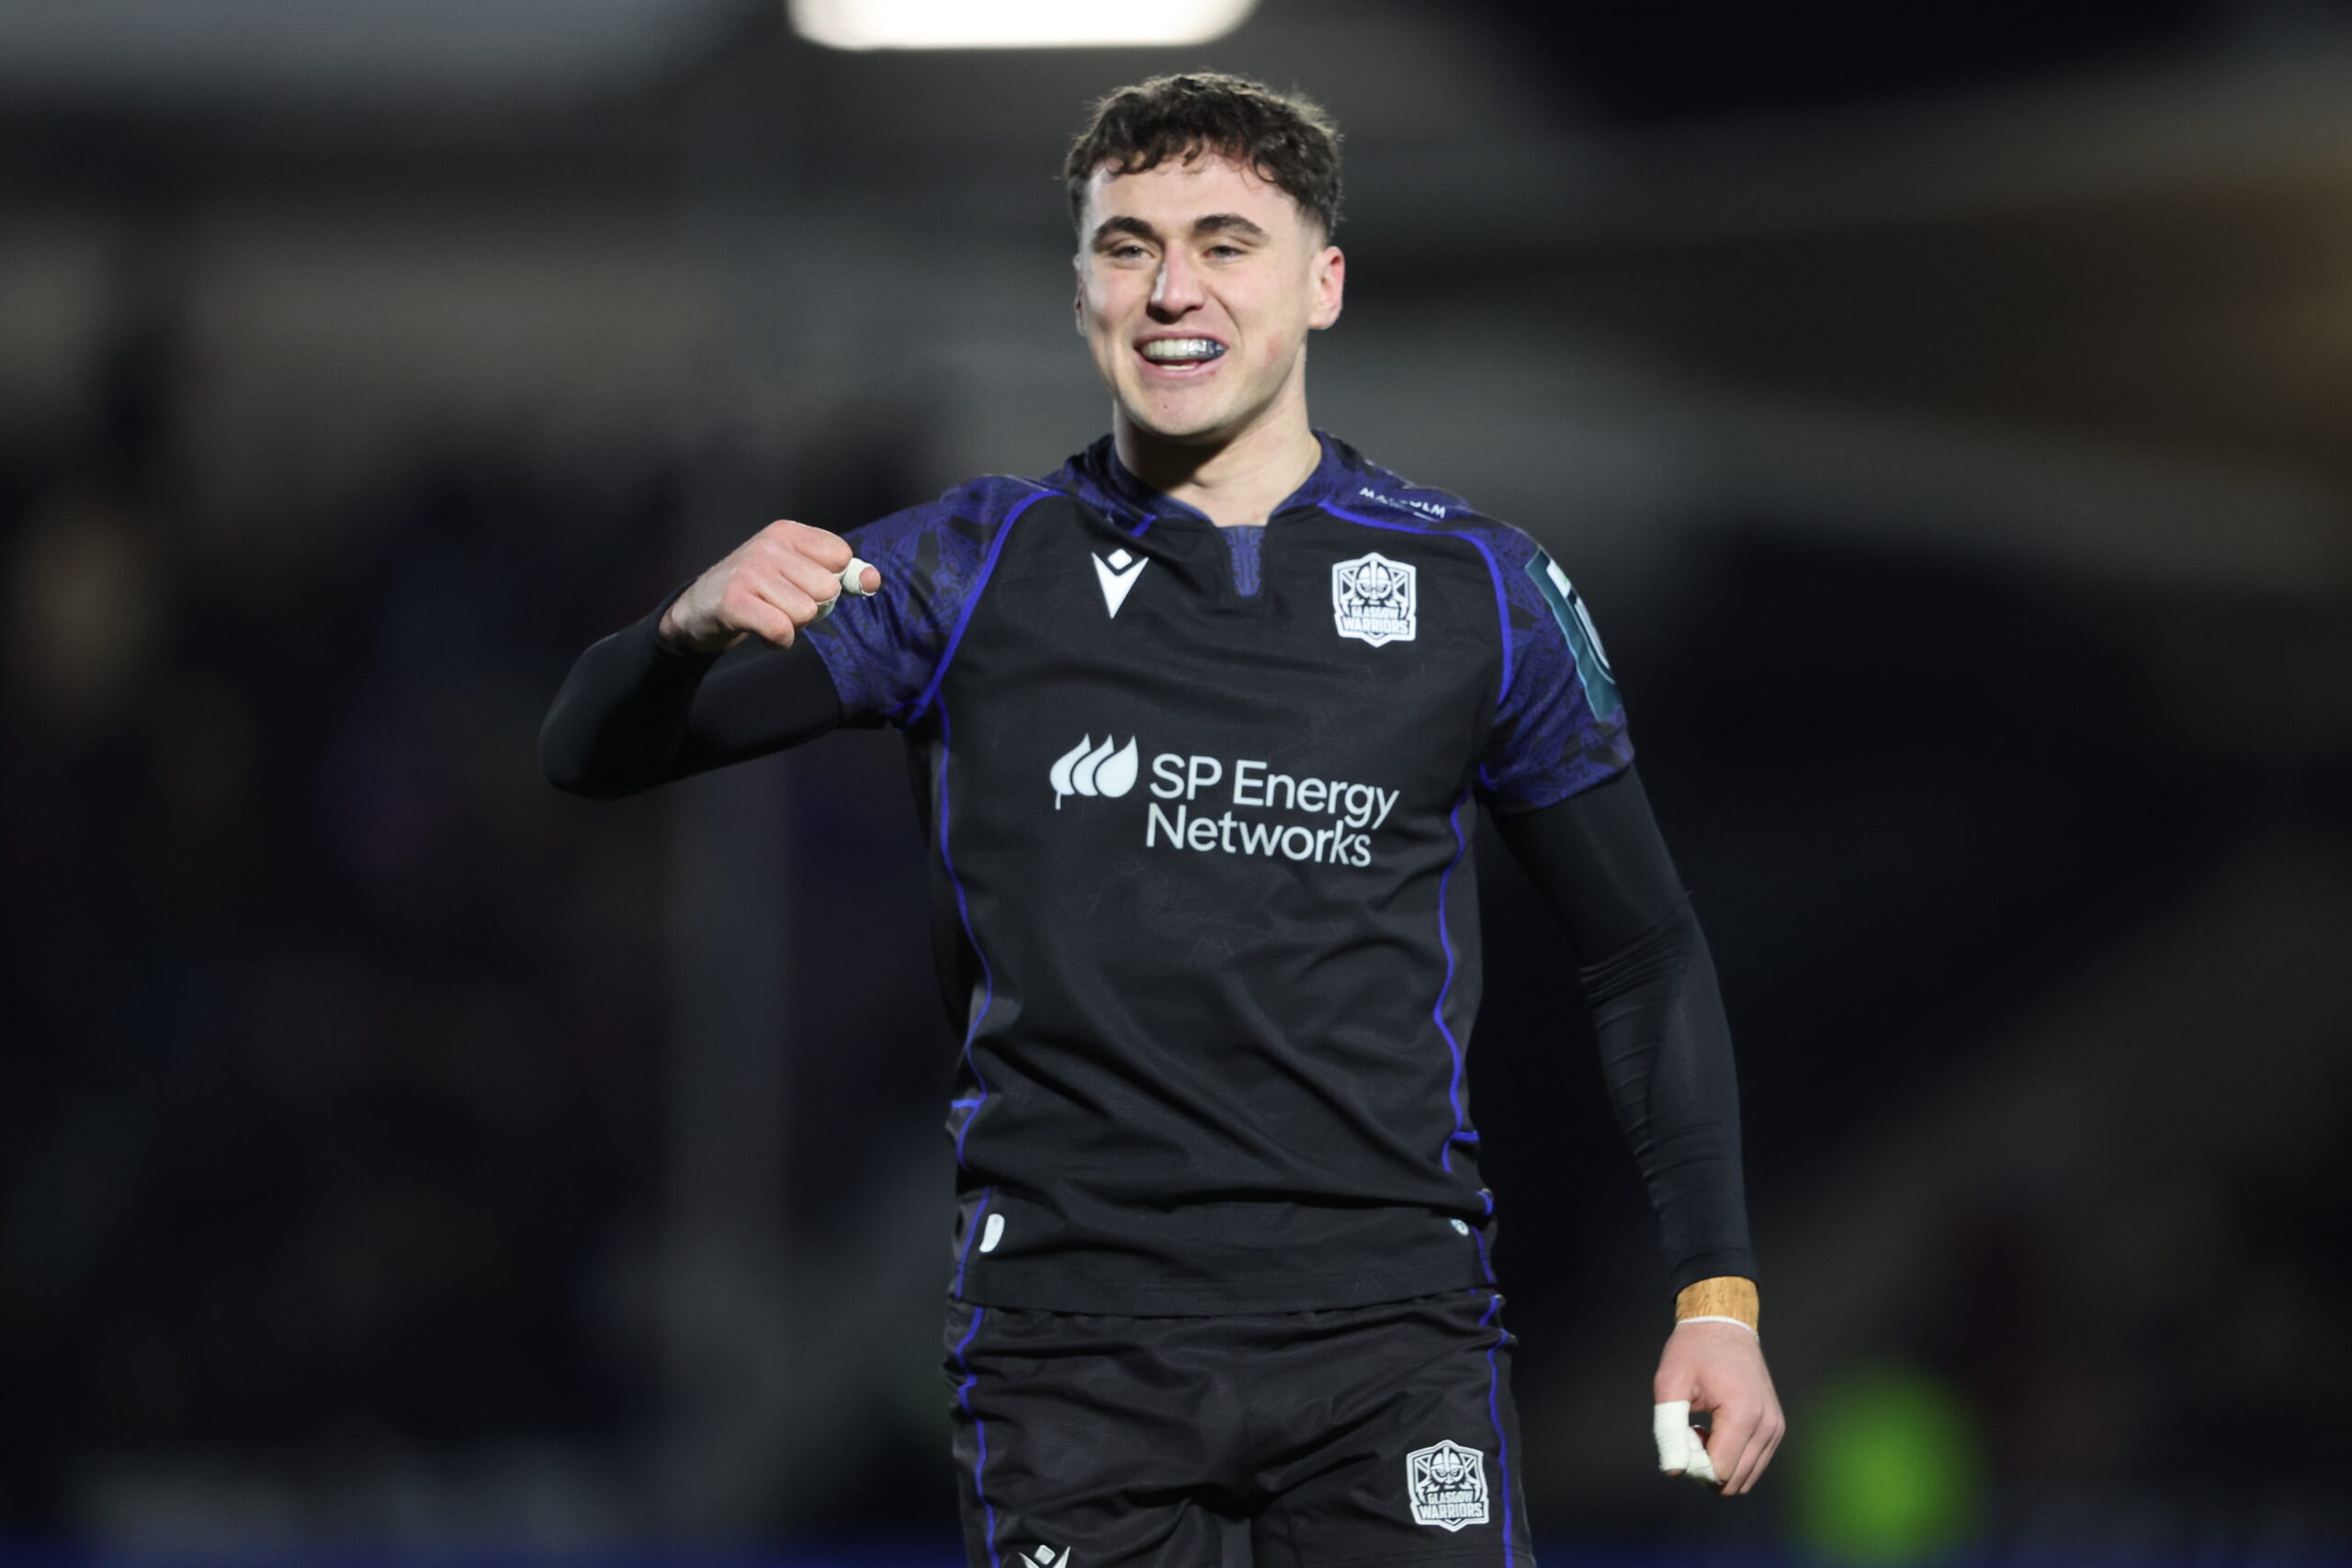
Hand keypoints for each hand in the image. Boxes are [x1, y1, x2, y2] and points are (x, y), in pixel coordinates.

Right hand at [659, 519, 879, 652]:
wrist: (699, 609)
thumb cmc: (758, 591)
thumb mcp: (798, 572)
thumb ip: (840, 575)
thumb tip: (873, 579)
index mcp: (787, 532)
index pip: (841, 556)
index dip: (831, 581)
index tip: (804, 585)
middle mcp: (769, 545)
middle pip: (827, 589)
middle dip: (811, 607)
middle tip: (781, 604)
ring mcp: (750, 571)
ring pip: (807, 612)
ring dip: (792, 626)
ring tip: (767, 614)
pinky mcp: (734, 601)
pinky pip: (782, 630)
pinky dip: (778, 641)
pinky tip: (761, 631)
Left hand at [1653, 1321, 1784, 1494]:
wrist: (1724, 1324)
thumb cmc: (1693, 1350)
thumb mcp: (1670, 1384)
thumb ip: (1669, 1430)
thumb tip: (1674, 1471)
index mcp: (1743, 1414)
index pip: (1720, 1471)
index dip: (1693, 1466)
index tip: (1681, 1437)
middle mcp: (1767, 1425)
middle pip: (1736, 1481)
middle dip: (1705, 1470)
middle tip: (1688, 1435)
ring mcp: (1776, 1428)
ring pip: (1746, 1477)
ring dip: (1719, 1465)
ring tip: (1701, 1431)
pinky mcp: (1776, 1428)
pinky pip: (1754, 1463)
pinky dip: (1732, 1457)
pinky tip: (1715, 1431)